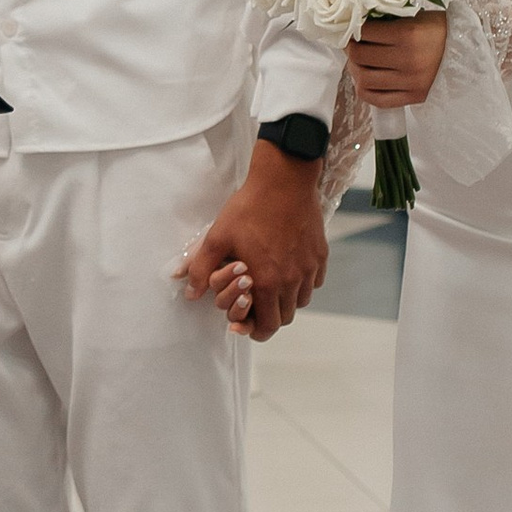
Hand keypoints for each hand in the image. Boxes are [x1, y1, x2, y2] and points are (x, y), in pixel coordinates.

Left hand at [175, 138, 328, 340]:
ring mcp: (308, 268)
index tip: (245, 323)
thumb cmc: (249, 208)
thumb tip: (191, 293)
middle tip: (255, 304)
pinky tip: (287, 267)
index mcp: (266, 283)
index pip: (267, 327)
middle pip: (285, 318)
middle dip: (269, 316)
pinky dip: (301, 282)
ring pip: (300, 301)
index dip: (255, 330)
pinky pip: (313, 281)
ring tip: (270, 284)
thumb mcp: (217, 237)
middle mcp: (292, 281)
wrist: (283, 180)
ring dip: (285, 300)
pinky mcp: (320, 255)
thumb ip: (201, 269)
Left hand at [345, 9, 448, 107]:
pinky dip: (365, 90)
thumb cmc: (441, 31)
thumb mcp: (417, 17)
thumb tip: (359, 24)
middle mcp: (407, 59)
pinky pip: (377, 100)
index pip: (365, 32)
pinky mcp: (413, 97)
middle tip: (353, 45)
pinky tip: (366, 80)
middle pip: (360, 56)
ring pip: (364, 79)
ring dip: (355, 70)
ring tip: (359, 63)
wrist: (468, 53)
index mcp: (408, 34)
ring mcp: (410, 81)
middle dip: (351, 49)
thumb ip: (389, 21)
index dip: (354, 29)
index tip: (354, 29)